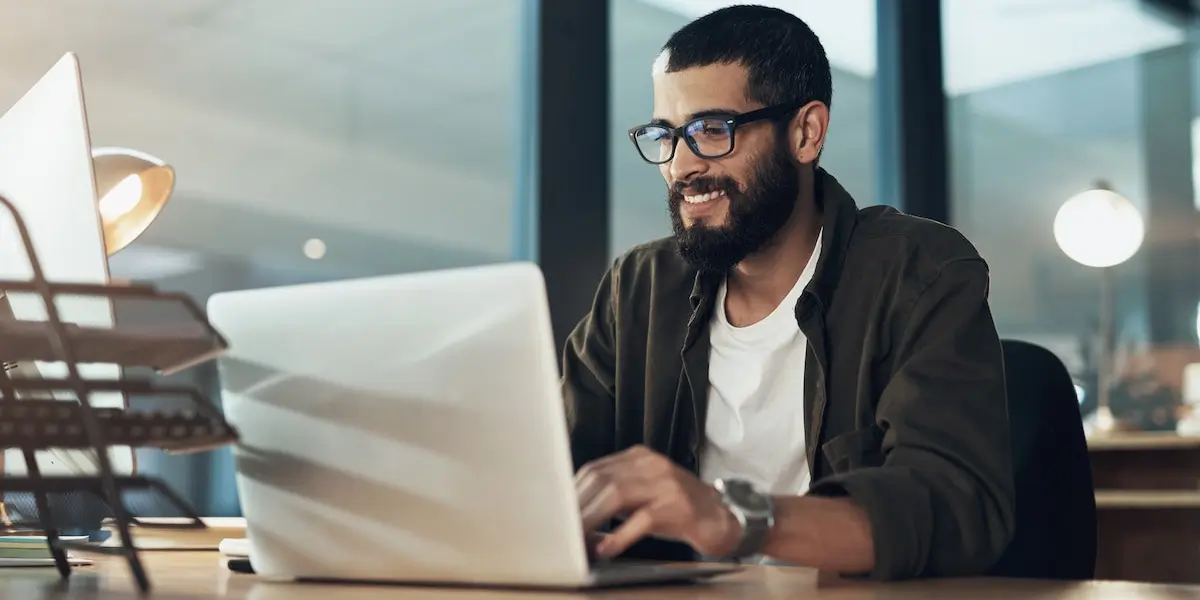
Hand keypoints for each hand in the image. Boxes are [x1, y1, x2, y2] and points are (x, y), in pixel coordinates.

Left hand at [575, 445, 740, 558]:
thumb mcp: (644, 494)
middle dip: (577, 508)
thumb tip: (576, 514)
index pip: (595, 470)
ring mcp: (666, 484)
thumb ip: (614, 497)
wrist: (722, 518)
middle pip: (601, 480)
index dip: (573, 493)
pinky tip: (606, 548)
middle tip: (561, 532)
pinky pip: (642, 519)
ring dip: (591, 520)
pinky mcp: (677, 507)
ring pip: (616, 494)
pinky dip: (620, 535)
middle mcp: (651, 465)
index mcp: (639, 458)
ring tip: (577, 541)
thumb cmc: (677, 509)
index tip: (557, 514)